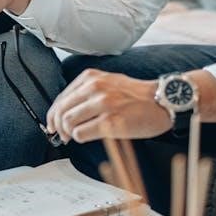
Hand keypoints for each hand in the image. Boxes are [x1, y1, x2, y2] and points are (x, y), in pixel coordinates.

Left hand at [45, 69, 172, 143]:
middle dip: (58, 126)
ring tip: (75, 137)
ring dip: (69, 133)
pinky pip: (81, 133)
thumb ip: (87, 92)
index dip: (54, 115)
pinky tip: (87, 137)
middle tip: (63, 136)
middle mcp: (95, 87)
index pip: (61, 98)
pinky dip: (80, 138)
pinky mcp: (110, 121)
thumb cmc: (136, 96)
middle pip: (62, 111)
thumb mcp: (108, 82)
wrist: (162, 101)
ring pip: (68, 122)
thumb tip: (64, 111)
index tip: (53, 125)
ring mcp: (103, 104)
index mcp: (91, 77)